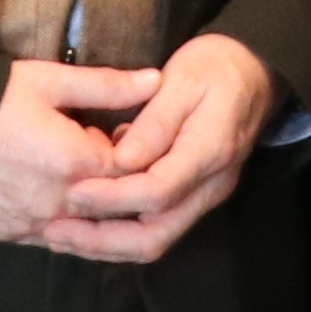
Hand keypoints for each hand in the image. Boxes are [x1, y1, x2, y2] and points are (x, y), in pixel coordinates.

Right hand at [0, 57, 156, 245]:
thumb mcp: (49, 81)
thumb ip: (107, 86)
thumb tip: (156, 81)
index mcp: (77, 163)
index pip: (135, 171)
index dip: (137, 150)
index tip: (122, 129)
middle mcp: (61, 203)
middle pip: (115, 205)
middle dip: (119, 181)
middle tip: (101, 149)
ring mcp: (35, 224)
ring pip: (88, 228)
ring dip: (94, 206)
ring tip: (79, 170)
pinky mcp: (12, 233)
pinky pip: (55, 237)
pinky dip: (66, 220)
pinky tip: (58, 192)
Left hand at [55, 34, 278, 263]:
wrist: (254, 71)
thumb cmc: (216, 67)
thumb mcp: (183, 80)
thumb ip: (154, 123)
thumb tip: (120, 160)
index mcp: (210, 153)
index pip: (157, 193)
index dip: (111, 198)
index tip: (73, 193)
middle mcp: (210, 187)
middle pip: (155, 236)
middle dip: (101, 240)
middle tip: (55, 231)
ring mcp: (204, 197)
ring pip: (154, 241)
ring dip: (105, 244)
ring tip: (61, 235)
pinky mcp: (193, 197)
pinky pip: (155, 228)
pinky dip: (118, 234)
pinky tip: (85, 225)